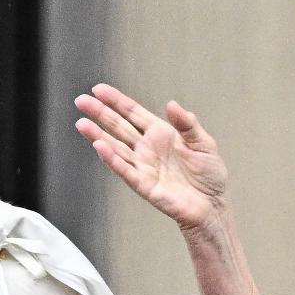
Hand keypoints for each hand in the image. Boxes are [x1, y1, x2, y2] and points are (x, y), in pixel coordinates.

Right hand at [74, 83, 230, 233]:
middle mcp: (147, 148)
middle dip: (99, 113)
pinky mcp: (144, 185)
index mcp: (160, 133)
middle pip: (118, 127)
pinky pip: (125, 171)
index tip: (97, 89)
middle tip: (80, 101)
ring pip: (116, 148)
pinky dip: (112, 159)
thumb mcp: (203, 143)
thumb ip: (187, 124)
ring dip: (98, 136)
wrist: (213, 205)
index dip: (115, 101)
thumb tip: (171, 104)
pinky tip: (100, 147)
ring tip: (82, 123)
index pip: (132, 113)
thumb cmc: (209, 175)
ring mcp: (143, 166)